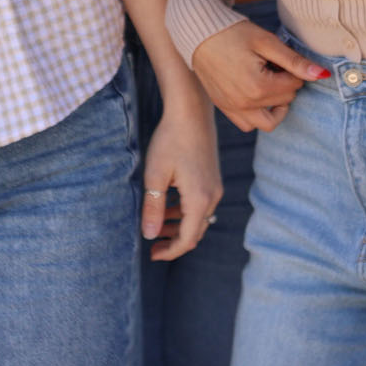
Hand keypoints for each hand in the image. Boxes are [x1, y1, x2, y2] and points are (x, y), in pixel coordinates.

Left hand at [142, 84, 221, 260]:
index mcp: (199, 199)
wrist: (191, 111)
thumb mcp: (155, 176)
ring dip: (179, 226)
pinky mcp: (213, 177)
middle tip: (152, 244)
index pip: (188, 239)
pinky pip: (201, 204)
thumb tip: (150, 236)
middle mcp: (212, 196)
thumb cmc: (170, 140)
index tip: (152, 254)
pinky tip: (168, 204)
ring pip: (199, 218)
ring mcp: (215, 186)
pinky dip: (185, 211)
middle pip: (196, 231)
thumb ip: (153, 208)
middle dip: (174, 241)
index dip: (170, 251)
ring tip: (157, 225)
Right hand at [190, 19, 327, 131]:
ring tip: (271, 85)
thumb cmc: (234, 33)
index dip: (293, 70)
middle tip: (273, 64)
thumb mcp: (267, 42)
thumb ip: (295, 62)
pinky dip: (256, 115)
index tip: (279, 57)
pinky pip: (247, 124)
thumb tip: (322, 75)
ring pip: (267, 123)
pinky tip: (256, 94)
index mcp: (258, 87)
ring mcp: (232, 109)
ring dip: (275, 107)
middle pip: (284, 102)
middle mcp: (245, 104)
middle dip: (285, 84)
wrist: (199, 33)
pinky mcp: (224, 108)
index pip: (294, 86)